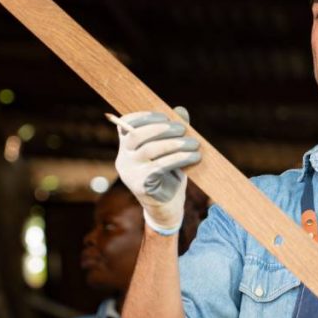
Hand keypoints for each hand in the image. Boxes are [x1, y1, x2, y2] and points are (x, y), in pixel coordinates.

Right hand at [112, 107, 200, 233]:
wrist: (167, 207)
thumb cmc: (168, 174)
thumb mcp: (169, 150)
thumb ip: (172, 131)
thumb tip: (181, 111)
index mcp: (126, 147)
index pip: (125, 125)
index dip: (143, 117)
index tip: (165, 116)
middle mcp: (123, 159)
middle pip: (136, 135)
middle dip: (162, 128)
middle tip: (183, 129)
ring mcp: (130, 173)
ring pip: (150, 150)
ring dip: (175, 143)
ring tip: (194, 144)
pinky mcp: (141, 185)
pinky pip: (160, 166)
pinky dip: (179, 158)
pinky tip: (194, 157)